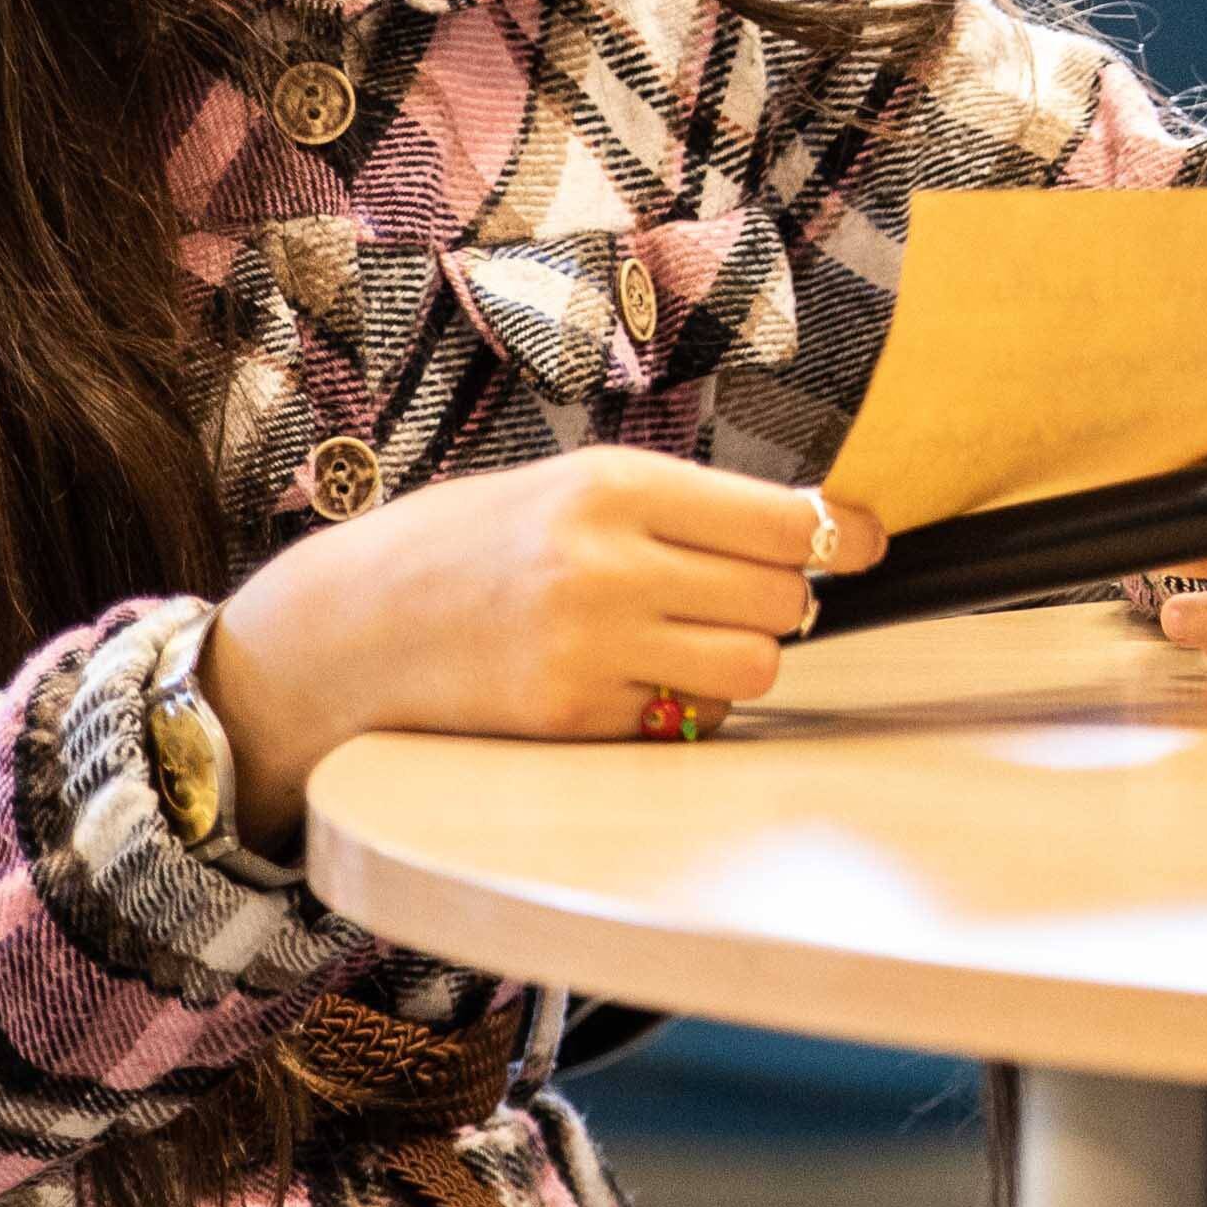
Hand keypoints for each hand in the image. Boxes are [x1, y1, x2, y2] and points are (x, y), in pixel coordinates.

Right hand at [208, 445, 880, 822]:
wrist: (345, 629)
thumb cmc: (469, 547)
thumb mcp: (570, 488)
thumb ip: (683, 506)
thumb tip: (816, 525)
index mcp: (612, 486)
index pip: (783, 519)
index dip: (840, 535)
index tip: (862, 541)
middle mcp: (605, 565)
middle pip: (783, 596)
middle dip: (783, 599)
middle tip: (742, 594)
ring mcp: (589, 650)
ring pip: (752, 667)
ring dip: (743, 657)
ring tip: (688, 638)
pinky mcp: (573, 720)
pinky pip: (688, 720)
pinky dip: (680, 705)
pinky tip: (626, 677)